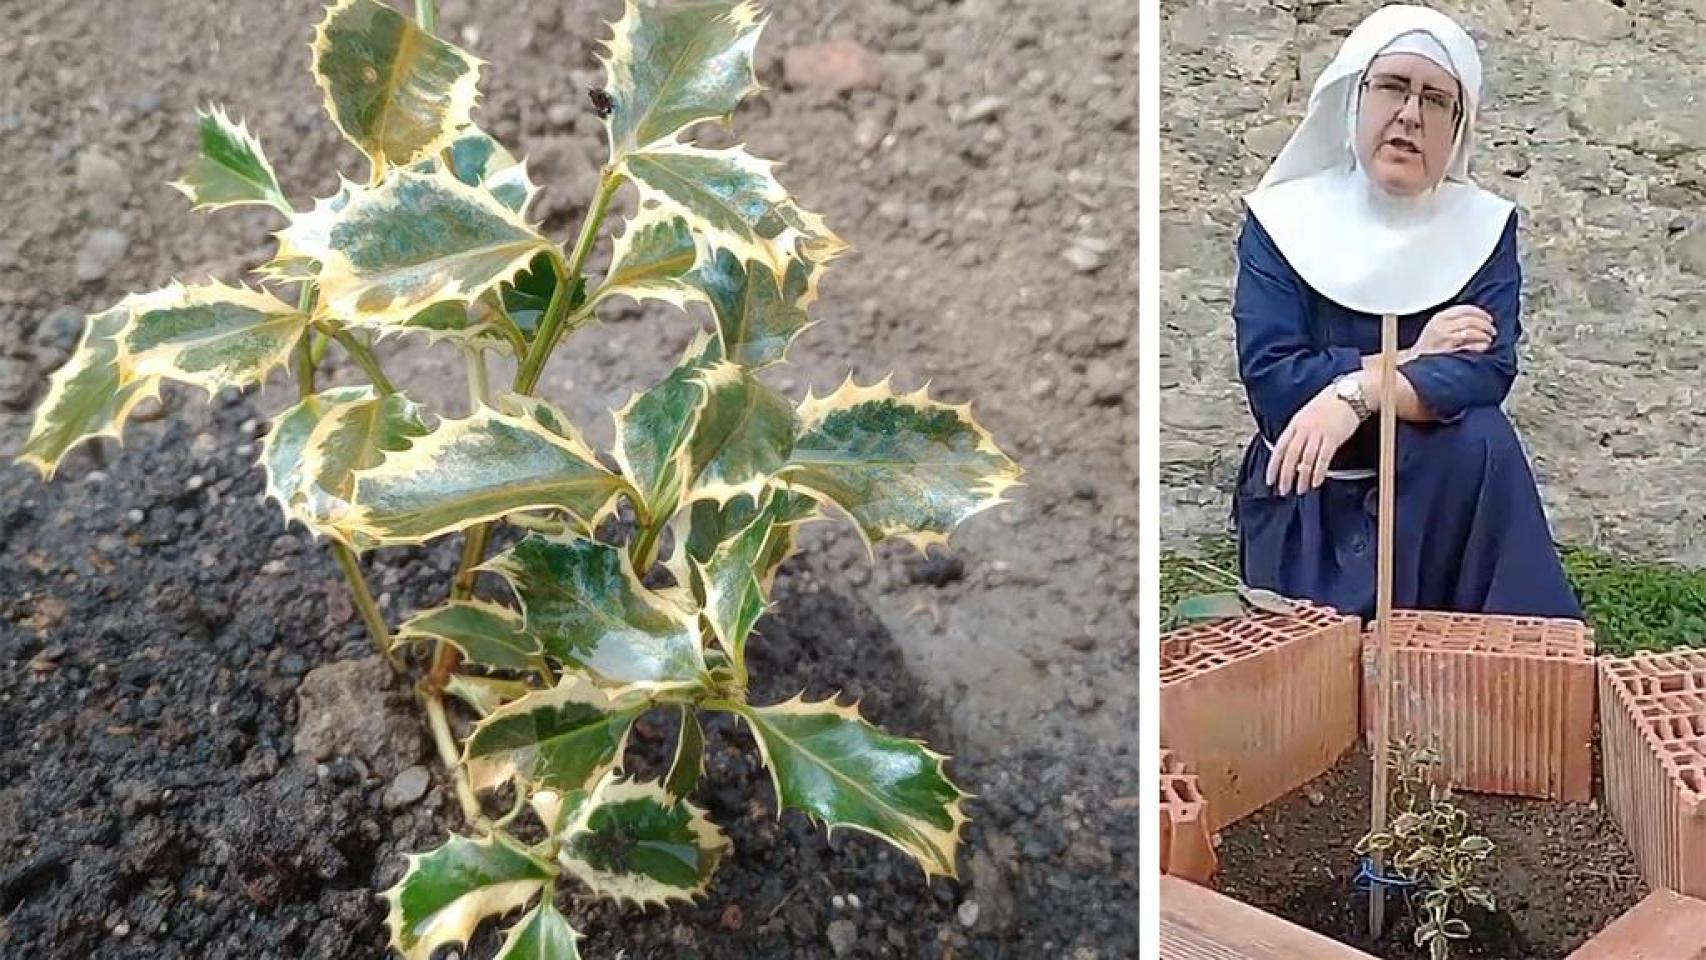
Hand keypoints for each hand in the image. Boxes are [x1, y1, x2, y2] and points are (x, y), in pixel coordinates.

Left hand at [1266, 381, 1363, 495]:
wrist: (1351, 392)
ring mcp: (1318, 433)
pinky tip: (1315, 483)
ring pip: (1305, 460)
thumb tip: (1293, 453)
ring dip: (1301, 478)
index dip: (1273, 466)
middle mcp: (1304, 429)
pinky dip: (1318, 473)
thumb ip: (1299, 432)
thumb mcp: (1307, 415)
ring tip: (1300, 490)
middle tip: (1283, 491)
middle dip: (1285, 476)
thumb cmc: (1330, 403)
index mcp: (1295, 423)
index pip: (1279, 448)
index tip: (1269, 480)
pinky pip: (1323, 459)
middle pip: (1290, 457)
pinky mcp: (1333, 437)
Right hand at [1414, 305, 1494, 356]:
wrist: (1415, 360)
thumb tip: (1476, 317)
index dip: (1480, 313)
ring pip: (1471, 331)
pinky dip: (1480, 345)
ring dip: (1484, 334)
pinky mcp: (1449, 351)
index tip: (1488, 318)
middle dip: (1485, 324)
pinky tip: (1484, 346)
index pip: (1465, 309)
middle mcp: (1442, 326)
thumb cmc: (1428, 345)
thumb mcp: (1436, 325)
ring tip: (1488, 338)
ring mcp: (1445, 338)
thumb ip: (1452, 319)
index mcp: (1439, 317)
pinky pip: (1470, 345)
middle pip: (1470, 320)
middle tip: (1491, 330)